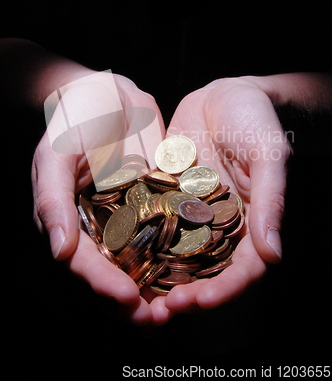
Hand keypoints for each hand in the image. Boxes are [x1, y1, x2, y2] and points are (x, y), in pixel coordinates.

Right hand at [32, 72, 165, 325]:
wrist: (106, 92)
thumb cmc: (72, 122)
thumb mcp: (54, 156)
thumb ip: (53, 201)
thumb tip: (59, 253)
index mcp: (71, 222)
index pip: (84, 264)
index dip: (103, 285)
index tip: (128, 300)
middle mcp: (99, 226)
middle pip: (114, 273)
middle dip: (135, 300)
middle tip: (159, 319)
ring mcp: (128, 215)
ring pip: (142, 260)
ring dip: (160, 285)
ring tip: (181, 305)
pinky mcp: (155, 200)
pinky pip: (166, 229)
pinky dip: (179, 250)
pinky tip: (198, 266)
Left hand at [152, 77, 291, 317]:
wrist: (224, 95)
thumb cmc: (255, 121)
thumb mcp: (268, 156)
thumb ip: (270, 201)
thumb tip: (273, 254)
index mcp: (249, 223)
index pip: (241, 269)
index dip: (222, 290)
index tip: (197, 301)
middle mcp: (219, 225)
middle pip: (204, 271)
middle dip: (183, 294)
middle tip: (156, 311)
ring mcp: (191, 213)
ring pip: (174, 253)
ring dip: (156, 277)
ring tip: (132, 294)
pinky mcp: (167, 196)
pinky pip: (153, 222)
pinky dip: (139, 240)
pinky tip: (117, 253)